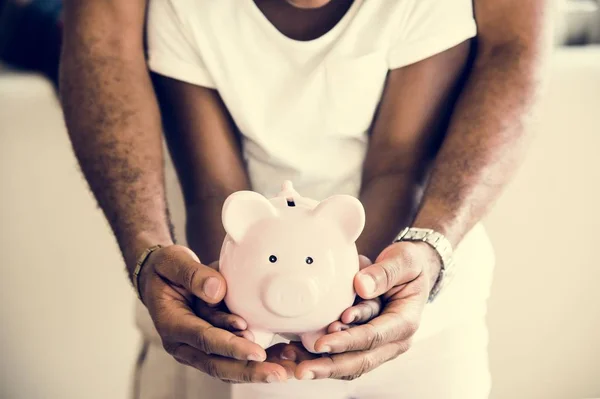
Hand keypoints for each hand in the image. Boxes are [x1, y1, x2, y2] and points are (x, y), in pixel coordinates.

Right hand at [137, 244, 286, 382]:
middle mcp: (183, 343)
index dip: (231, 347)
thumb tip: (216, 291)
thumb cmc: (166, 269)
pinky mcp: (210, 346)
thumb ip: (193, 274)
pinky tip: (280, 357)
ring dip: (257, 371)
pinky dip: (256, 361)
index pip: (205, 340)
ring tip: (286, 370)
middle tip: (279, 373)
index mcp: (172, 324)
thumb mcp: (172, 261)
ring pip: (228, 367)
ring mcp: (196, 348)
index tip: (257, 352)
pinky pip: (233, 358)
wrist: (160, 277)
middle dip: (249, 370)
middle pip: (218, 364)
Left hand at [279, 242, 440, 379]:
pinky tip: (295, 353)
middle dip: (329, 366)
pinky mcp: (363, 343)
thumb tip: (361, 286)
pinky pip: (341, 356)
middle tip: (302, 370)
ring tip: (291, 360)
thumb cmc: (409, 265)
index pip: (373, 337)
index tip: (322, 343)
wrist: (412, 271)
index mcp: (405, 322)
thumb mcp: (404, 260)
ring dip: (320, 365)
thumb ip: (384, 272)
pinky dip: (319, 357)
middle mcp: (393, 340)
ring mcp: (378, 345)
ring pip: (348, 364)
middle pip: (359, 361)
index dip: (347, 342)